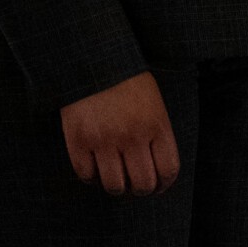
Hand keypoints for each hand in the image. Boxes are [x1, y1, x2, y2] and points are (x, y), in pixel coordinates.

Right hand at [60, 70, 180, 195]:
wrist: (93, 57)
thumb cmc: (126, 80)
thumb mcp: (153, 102)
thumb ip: (156, 135)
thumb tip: (156, 173)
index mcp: (156, 124)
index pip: (168, 170)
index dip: (164, 184)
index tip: (158, 186)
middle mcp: (132, 135)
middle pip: (143, 185)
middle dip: (140, 189)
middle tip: (134, 184)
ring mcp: (104, 139)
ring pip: (115, 187)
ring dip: (116, 187)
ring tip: (114, 176)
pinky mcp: (78, 139)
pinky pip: (86, 175)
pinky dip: (91, 177)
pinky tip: (94, 166)